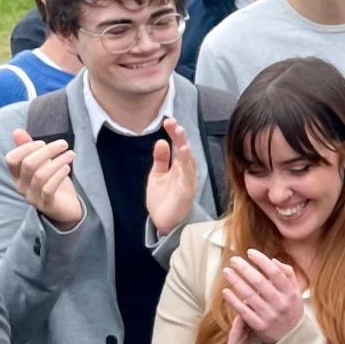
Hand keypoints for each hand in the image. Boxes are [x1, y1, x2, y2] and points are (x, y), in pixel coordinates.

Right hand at [6, 131, 82, 229]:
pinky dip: (58, 175)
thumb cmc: (52, 181)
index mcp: (17, 175)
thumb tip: (17, 131)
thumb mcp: (42, 163)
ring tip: (71, 154)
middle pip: (28, 164)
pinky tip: (68, 168)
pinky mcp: (47, 205)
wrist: (66, 207)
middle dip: (47, 151)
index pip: (11, 159)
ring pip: (40, 175)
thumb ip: (29, 148)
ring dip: (57, 161)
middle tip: (63, 144)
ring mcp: (33, 197)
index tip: (43, 142)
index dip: (26, 148)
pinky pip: (49, 189)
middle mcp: (21, 186)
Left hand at [146, 119, 196, 237]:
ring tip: (180, 134)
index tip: (167, 121)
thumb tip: (160, 141)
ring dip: (184, 147)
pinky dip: (186, 164)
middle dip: (179, 136)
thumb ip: (160, 160)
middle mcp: (185, 171)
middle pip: (184, 150)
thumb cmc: (163, 199)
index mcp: (178, 166)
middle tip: (173, 123)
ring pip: (187, 161)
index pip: (177, 146)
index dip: (173, 133)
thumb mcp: (157, 175)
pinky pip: (188, 176)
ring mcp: (187, 181)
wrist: (163, 223)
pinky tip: (184, 153)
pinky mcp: (186, 192)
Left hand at [223, 249, 305, 342]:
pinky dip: (234, 300)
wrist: (292, 338)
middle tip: (234, 260)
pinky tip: (226, 291)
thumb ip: (288, 274)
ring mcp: (270, 315)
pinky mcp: (260, 326)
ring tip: (227, 271)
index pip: (275, 272)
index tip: (250, 252)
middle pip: (260, 282)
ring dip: (236, 281)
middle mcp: (280, 303)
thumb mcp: (296, 292)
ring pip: (249, 295)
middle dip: (245, 269)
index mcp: (290, 293)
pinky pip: (244, 311)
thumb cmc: (291, 309)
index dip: (262, 261)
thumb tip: (272, 260)